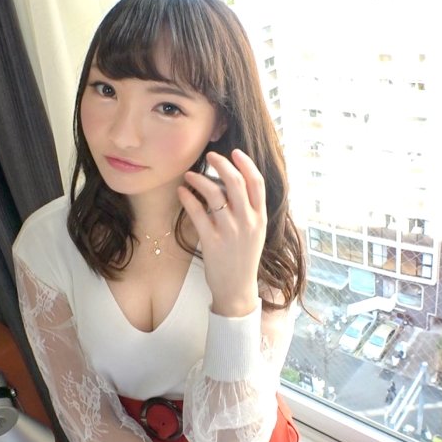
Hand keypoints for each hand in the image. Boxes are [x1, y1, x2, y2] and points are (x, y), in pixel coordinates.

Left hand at [177, 149, 266, 317]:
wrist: (237, 289)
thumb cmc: (244, 257)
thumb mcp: (255, 232)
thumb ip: (249, 209)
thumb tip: (235, 182)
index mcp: (260, 217)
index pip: (257, 182)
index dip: (246, 164)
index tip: (235, 152)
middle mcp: (248, 222)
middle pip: (236, 183)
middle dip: (221, 164)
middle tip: (209, 156)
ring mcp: (230, 232)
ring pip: (215, 195)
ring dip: (199, 180)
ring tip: (189, 176)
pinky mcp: (212, 242)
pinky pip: (198, 213)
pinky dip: (188, 199)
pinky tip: (182, 192)